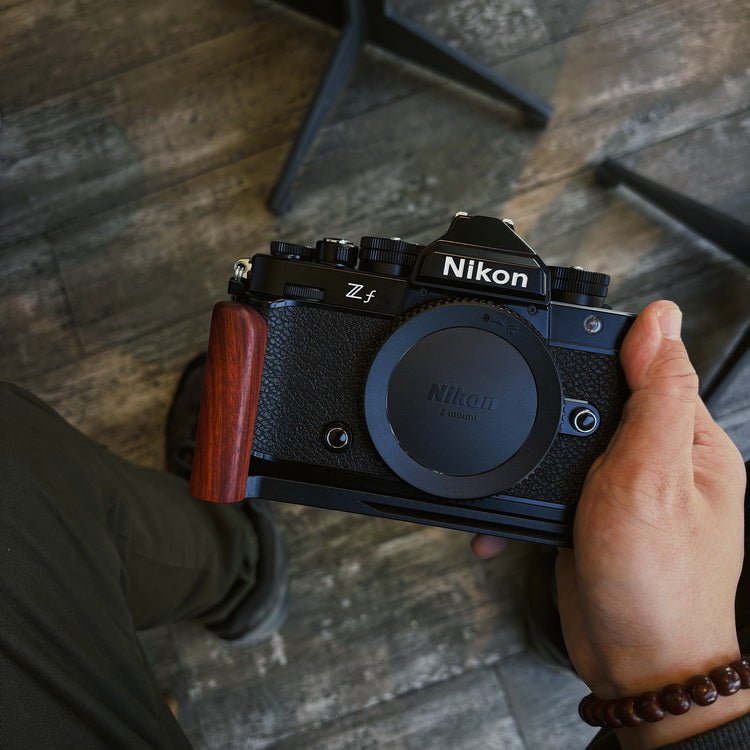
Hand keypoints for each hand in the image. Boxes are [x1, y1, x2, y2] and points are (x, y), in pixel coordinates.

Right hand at [474, 301, 748, 747]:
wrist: (632, 662)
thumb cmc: (658, 583)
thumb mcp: (653, 475)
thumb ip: (656, 395)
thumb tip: (661, 321)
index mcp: (691, 440)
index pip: (653, 364)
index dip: (609, 347)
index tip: (562, 343)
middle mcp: (660, 459)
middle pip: (601, 399)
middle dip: (554, 405)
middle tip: (523, 415)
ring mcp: (622, 487)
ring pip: (567, 441)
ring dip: (530, 453)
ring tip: (511, 465)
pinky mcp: (589, 512)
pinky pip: (550, 484)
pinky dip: (522, 495)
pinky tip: (508, 512)